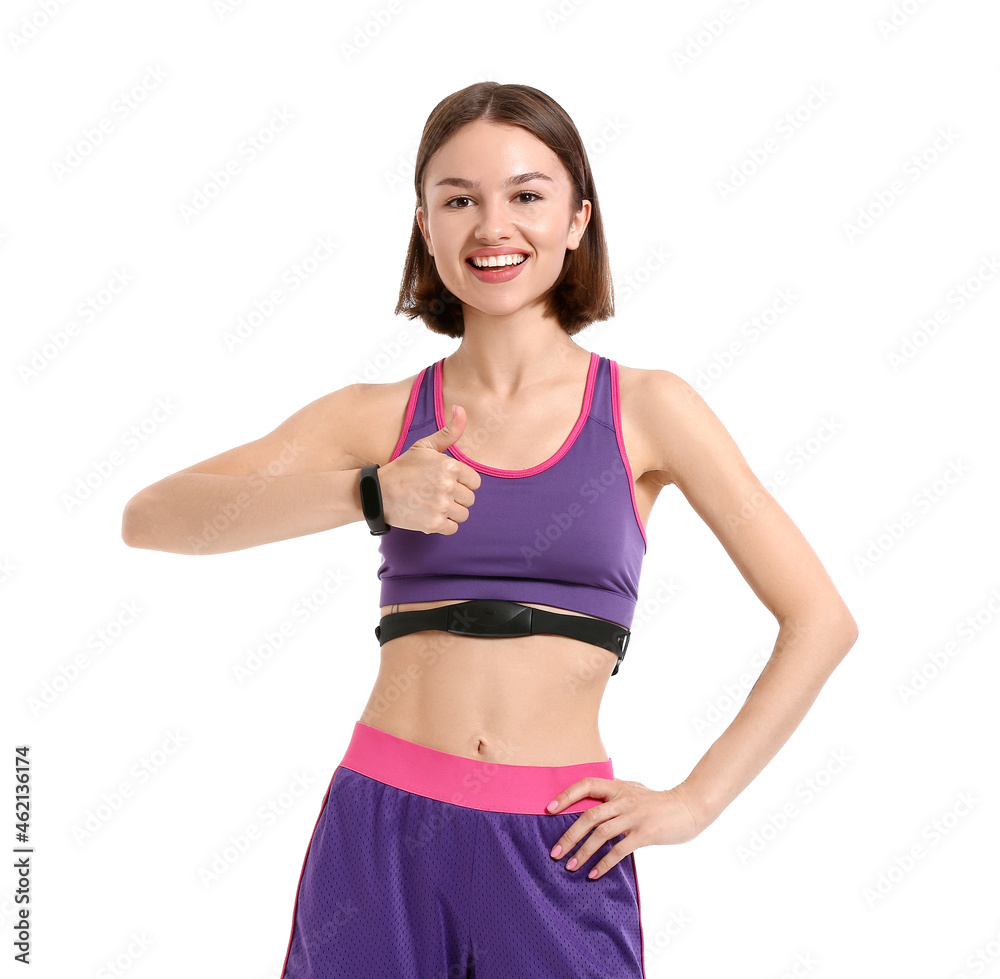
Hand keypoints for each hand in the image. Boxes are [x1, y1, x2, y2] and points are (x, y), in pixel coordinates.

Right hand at [377, 404, 481, 534]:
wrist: (378, 492)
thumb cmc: (403, 468)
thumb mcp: (425, 446)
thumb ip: (449, 432)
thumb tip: (460, 408)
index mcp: (450, 466)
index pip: (475, 482)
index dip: (462, 483)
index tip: (446, 482)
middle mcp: (448, 486)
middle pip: (469, 499)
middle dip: (456, 498)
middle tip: (435, 494)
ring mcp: (441, 506)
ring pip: (463, 515)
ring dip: (450, 512)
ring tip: (433, 504)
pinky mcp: (433, 523)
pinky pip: (452, 528)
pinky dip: (443, 525)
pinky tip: (430, 515)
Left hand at [545, 777, 703, 879]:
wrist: (689, 806)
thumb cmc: (659, 803)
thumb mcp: (634, 792)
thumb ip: (615, 797)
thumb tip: (593, 809)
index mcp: (618, 787)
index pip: (586, 785)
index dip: (566, 795)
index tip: (549, 809)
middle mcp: (623, 799)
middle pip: (588, 816)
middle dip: (569, 836)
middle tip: (555, 852)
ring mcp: (634, 816)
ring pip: (600, 834)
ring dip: (582, 852)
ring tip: (570, 867)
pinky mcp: (644, 832)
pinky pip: (619, 849)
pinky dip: (604, 863)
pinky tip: (594, 874)